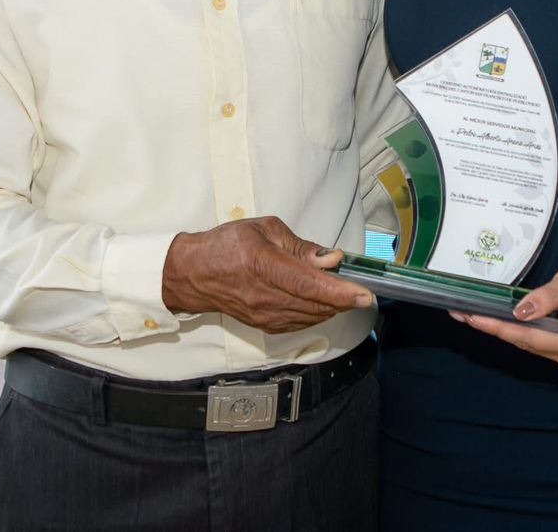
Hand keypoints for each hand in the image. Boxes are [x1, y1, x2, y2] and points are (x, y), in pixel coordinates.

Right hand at [161, 216, 373, 332]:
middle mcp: (264, 295)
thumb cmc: (226, 246)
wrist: (193, 274)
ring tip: (342, 291)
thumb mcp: (265, 230)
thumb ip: (301, 246)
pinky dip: (317, 313)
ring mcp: (264, 315)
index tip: (364, 293)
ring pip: (312, 316)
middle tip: (361, 289)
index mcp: (263, 265)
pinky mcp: (264, 326)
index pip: (309, 284)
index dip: (340, 291)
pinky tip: (323, 302)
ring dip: (333, 306)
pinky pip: (301, 323)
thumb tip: (331, 259)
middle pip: (315, 304)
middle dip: (345, 299)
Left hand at [453, 256, 557, 368]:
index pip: (525, 336)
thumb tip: (519, 311)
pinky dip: (511, 326)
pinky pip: (530, 336)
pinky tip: (491, 316)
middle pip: (520, 341)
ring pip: (522, 341)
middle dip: (490, 326)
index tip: (472, 316)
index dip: (496, 327)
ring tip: (468, 313)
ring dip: (497, 327)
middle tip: (460, 312)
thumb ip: (545, 299)